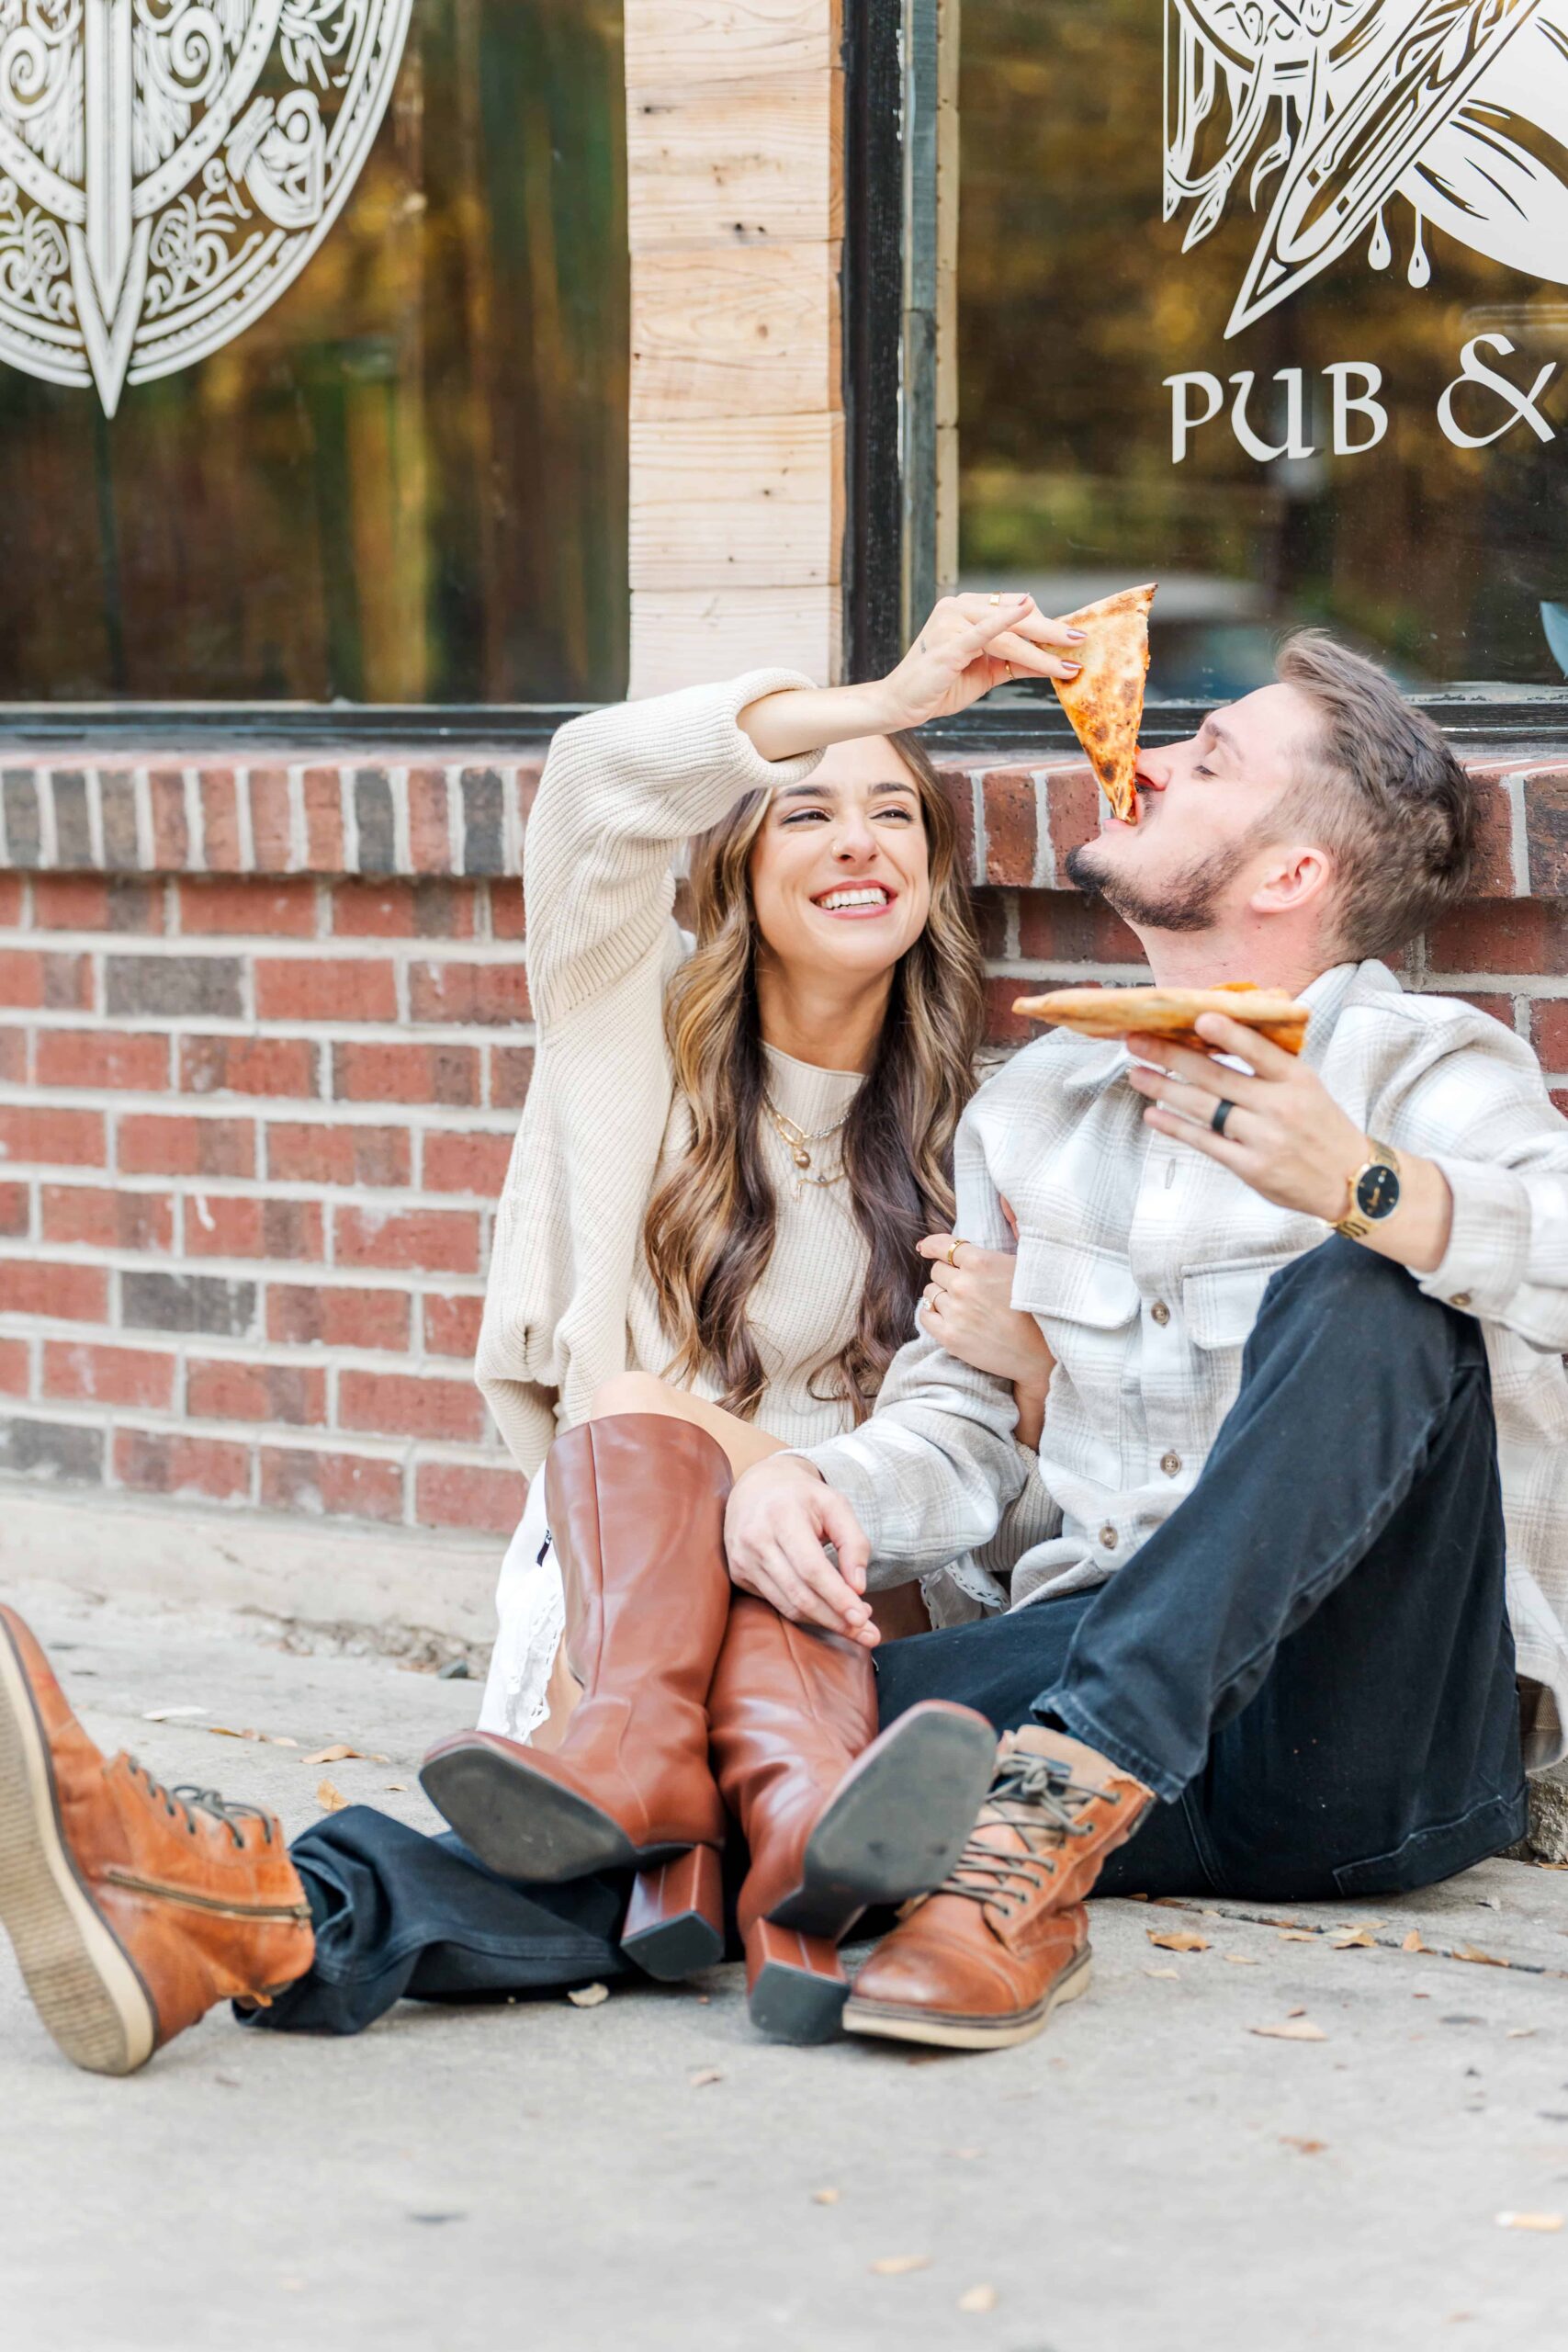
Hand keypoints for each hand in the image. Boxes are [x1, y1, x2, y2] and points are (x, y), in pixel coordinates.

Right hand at [724, 1455, 878, 1647]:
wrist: (756, 1487)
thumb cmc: (802, 1497)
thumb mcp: (835, 1505)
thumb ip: (854, 1542)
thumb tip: (858, 1588)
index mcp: (781, 1515)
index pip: (811, 1568)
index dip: (837, 1597)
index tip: (862, 1618)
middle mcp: (755, 1539)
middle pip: (799, 1594)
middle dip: (836, 1619)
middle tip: (867, 1633)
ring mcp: (742, 1559)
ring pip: (787, 1605)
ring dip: (824, 1621)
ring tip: (854, 1625)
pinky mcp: (739, 1574)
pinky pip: (776, 1603)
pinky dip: (805, 1613)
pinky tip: (827, 1611)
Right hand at [876, 595, 1085, 729]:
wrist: (903, 704)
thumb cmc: (942, 686)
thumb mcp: (988, 672)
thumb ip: (1018, 661)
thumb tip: (1055, 660)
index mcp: (967, 609)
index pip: (1015, 611)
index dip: (1045, 623)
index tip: (1072, 637)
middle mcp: (958, 607)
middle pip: (1016, 618)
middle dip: (1051, 631)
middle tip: (1081, 640)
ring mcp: (951, 621)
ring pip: (1008, 634)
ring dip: (1040, 650)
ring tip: (1067, 663)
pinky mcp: (947, 642)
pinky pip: (983, 631)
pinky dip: (1005, 620)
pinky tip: (1027, 610)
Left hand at [915, 1226, 1054, 1387]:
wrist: (1045, 1353)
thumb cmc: (1041, 1304)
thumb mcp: (1029, 1260)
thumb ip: (1015, 1227)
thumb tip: (1003, 1199)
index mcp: (981, 1262)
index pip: (942, 1245)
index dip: (932, 1246)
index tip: (925, 1248)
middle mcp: (964, 1285)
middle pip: (937, 1271)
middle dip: (948, 1275)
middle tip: (967, 1286)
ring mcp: (955, 1312)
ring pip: (930, 1293)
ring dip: (942, 1295)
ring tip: (965, 1305)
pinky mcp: (950, 1337)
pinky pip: (925, 1316)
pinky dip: (933, 1314)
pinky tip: (951, 1317)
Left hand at [1123, 1014, 1366, 1221]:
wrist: (1352, 1179)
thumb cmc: (1321, 1125)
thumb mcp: (1307, 1086)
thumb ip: (1270, 1064)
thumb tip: (1222, 1033)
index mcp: (1297, 1079)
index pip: (1259, 1051)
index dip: (1229, 1034)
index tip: (1198, 1017)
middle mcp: (1280, 1106)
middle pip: (1217, 1077)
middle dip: (1171, 1056)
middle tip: (1136, 1040)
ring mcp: (1264, 1138)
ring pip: (1204, 1108)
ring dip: (1164, 1089)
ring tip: (1136, 1073)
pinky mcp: (1251, 1167)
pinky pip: (1205, 1143)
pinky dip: (1176, 1127)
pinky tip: (1153, 1114)